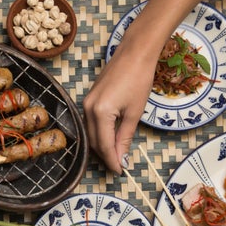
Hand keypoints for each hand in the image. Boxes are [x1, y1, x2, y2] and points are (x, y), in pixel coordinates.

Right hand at [83, 36, 159, 173]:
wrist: (134, 53)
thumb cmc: (139, 79)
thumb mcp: (134, 112)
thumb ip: (125, 137)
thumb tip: (122, 159)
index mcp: (100, 113)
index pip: (104, 146)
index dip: (112, 161)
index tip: (121, 172)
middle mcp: (88, 109)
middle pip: (94, 142)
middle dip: (106, 156)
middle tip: (120, 166)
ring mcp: (85, 103)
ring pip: (91, 133)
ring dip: (102, 146)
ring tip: (116, 155)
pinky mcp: (88, 99)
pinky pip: (90, 122)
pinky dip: (99, 133)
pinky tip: (110, 138)